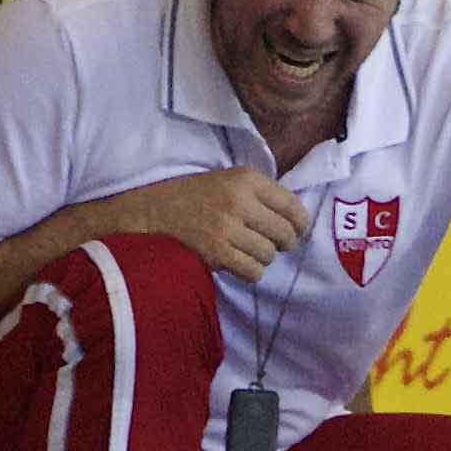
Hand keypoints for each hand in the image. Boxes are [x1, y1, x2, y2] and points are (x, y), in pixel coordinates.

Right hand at [120, 166, 303, 280]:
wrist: (150, 212)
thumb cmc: (191, 196)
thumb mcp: (226, 180)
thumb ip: (259, 194)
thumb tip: (295, 219)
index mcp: (246, 179)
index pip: (292, 205)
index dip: (300, 224)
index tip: (297, 231)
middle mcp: (240, 200)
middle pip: (285, 234)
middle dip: (283, 244)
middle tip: (272, 245)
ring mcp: (227, 227)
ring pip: (269, 255)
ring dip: (262, 258)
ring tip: (247, 252)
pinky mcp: (216, 252)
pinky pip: (253, 271)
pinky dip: (250, 272)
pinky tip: (238, 264)